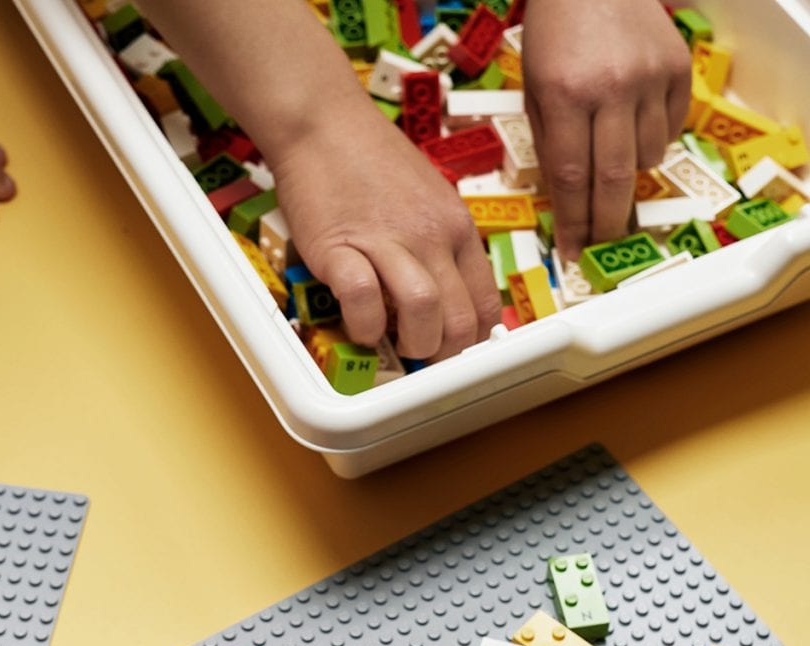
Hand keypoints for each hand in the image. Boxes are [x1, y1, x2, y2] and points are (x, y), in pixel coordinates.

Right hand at [267, 107, 501, 360]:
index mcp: (457, 227)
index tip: (454, 349)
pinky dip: (363, 325)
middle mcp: (431, 236)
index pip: (485, 302)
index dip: (473, 339)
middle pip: (461, 318)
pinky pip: (364, 300)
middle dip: (444, 354)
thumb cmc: (369, 159)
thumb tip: (443, 291)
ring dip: (411, 344)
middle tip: (423, 359)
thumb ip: (440, 242)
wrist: (323, 122)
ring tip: (393, 344)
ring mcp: (388, 240)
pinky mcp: (341, 247)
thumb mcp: (429, 196)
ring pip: (424, 312)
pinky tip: (357, 324)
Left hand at [523, 0, 691, 258]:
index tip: (572, 249)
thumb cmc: (555, 32)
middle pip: (615, 179)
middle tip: (602, 245)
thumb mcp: (534, 86)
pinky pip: (671, 129)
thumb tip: (568, 197)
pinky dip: (653, 142)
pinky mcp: (679, 68)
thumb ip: (551, 141)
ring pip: (647, 158)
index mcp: (566, 93)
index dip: (573, 221)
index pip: (572, 177)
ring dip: (629, 175)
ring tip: (612, 169)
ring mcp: (651, 78)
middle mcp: (613, 88)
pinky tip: (634, 131)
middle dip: (607, 222)